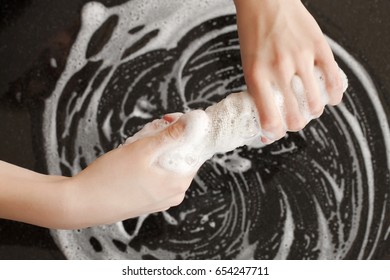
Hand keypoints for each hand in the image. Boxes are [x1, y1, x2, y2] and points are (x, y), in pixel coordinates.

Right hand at [69, 113, 196, 227]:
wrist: (80, 204)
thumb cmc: (109, 179)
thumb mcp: (142, 150)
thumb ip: (170, 135)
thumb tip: (193, 122)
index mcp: (179, 183)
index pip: (195, 150)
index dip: (184, 130)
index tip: (169, 119)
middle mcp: (174, 194)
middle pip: (181, 157)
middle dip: (167, 139)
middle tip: (149, 129)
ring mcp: (161, 200)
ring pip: (167, 165)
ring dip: (156, 149)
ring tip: (136, 143)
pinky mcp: (148, 201)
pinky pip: (157, 176)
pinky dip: (149, 163)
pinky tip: (132, 158)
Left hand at [234, 0, 343, 142]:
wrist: (265, 1)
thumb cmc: (254, 33)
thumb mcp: (248, 65)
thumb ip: (258, 93)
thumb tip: (268, 122)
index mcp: (256, 76)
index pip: (270, 120)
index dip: (274, 133)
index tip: (274, 133)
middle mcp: (279, 69)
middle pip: (296, 117)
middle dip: (295, 125)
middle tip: (293, 120)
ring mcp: (300, 57)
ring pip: (315, 103)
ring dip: (313, 112)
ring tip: (309, 108)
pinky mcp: (318, 46)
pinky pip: (334, 79)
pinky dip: (334, 95)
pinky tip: (331, 97)